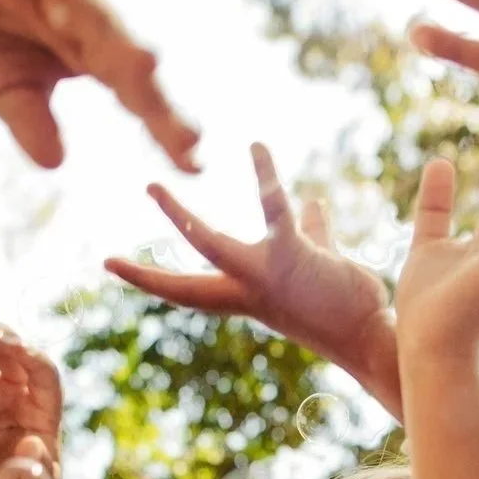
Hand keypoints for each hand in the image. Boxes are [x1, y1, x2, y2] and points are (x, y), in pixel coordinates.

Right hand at [0, 0, 199, 170]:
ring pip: (92, 9)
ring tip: (145, 67)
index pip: (133, 94)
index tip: (192, 164)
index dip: (163, 126)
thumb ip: (30, 119)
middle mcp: (83, 16)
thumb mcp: (1, 88)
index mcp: (86, 53)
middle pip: (125, 56)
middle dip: (154, 94)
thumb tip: (55, 164)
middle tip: (186, 134)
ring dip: (117, 36)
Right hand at [105, 143, 402, 416]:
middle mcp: (245, 292)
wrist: (373, 333)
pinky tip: (255, 146)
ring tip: (150, 189)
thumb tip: (311, 204)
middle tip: (106, 262)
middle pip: (182, 284)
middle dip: (143, 274)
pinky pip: (273, 209)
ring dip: (176, 219)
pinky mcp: (292, 256)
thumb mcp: (320, 262)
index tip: (113, 264)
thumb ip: (311, 232)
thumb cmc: (348, 303)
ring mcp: (264, 277)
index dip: (149, 278)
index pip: (187, 289)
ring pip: (209, 246)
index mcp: (245, 294)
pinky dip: (265, 176)